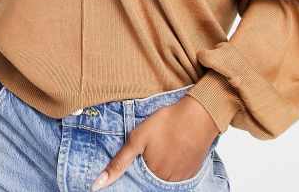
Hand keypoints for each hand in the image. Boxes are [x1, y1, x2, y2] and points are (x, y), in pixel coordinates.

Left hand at [91, 95, 218, 190]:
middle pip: (151, 179)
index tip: (141, 154)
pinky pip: (178, 173)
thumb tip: (97, 185)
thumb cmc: (168, 122)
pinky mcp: (193, 170)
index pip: (137, 181)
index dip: (137, 167)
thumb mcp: (138, 138)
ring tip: (164, 145)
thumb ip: (119, 162)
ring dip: (161, 165)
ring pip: (164, 176)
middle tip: (154, 146)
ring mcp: (182, 178)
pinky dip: (174, 164)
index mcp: (152, 176)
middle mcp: (167, 181)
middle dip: (148, 166)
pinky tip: (175, 147)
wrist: (200, 114)